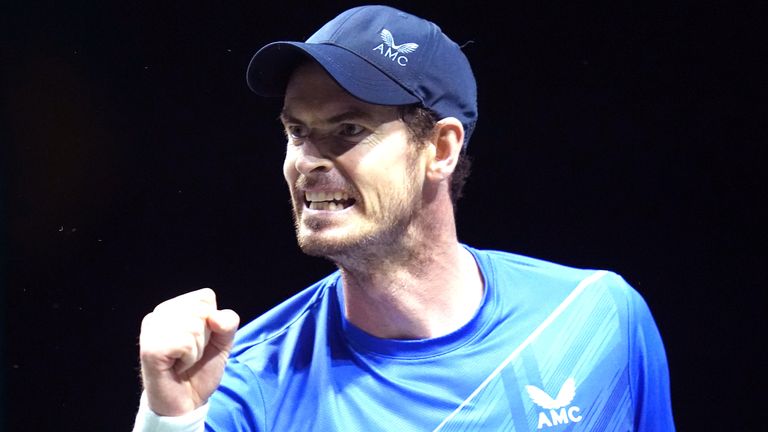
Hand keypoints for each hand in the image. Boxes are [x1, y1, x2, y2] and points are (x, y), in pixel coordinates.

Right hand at [139, 288, 239, 415]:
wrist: (186, 402)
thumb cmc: (200, 369)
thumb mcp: (223, 342)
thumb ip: (228, 323)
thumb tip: (216, 318)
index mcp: (174, 306)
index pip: (206, 296)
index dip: (212, 322)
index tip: (199, 340)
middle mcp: (159, 313)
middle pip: (201, 311)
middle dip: (204, 337)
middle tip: (189, 353)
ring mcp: (151, 329)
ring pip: (194, 326)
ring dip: (196, 350)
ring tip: (182, 360)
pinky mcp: (149, 348)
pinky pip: (185, 343)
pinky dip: (188, 358)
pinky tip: (176, 366)